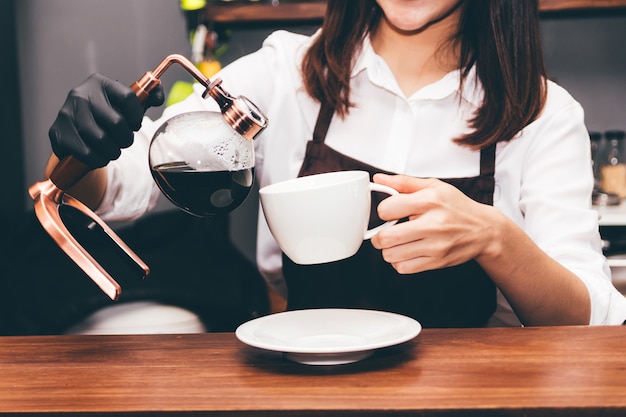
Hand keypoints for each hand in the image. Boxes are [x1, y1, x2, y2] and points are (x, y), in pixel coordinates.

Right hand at [48, 73, 163, 168]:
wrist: (74, 132)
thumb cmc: (106, 117)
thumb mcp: (126, 105)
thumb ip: (147, 98)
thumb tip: (158, 96)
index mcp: (100, 83)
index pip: (128, 97)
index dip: (137, 116)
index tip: (135, 125)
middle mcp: (81, 94)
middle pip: (116, 122)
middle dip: (126, 138)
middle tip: (124, 141)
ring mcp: (66, 113)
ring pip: (100, 139)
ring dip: (113, 151)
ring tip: (113, 150)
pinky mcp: (58, 132)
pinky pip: (86, 152)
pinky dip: (98, 160)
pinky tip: (99, 156)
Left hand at [370, 173, 497, 273]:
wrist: (485, 230)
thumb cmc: (457, 207)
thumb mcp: (434, 187)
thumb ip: (404, 183)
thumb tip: (379, 180)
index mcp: (429, 201)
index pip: (387, 209)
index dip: (383, 211)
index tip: (389, 212)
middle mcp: (433, 224)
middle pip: (386, 237)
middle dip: (379, 236)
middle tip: (385, 233)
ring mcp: (435, 245)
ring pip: (392, 255)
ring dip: (389, 250)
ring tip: (398, 243)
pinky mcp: (436, 262)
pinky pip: (404, 268)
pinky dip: (399, 262)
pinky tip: (407, 252)